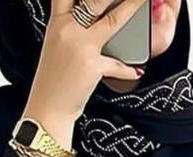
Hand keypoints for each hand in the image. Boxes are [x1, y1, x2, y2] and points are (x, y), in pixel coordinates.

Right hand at [26, 0, 148, 131]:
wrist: (47, 109)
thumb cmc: (54, 80)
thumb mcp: (58, 47)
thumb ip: (73, 28)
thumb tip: (98, 20)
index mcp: (58, 22)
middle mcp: (68, 29)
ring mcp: (80, 46)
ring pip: (112, 20)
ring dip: (132, 7)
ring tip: (145, 2)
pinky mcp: (92, 66)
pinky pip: (117, 63)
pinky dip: (128, 68)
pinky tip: (137, 69)